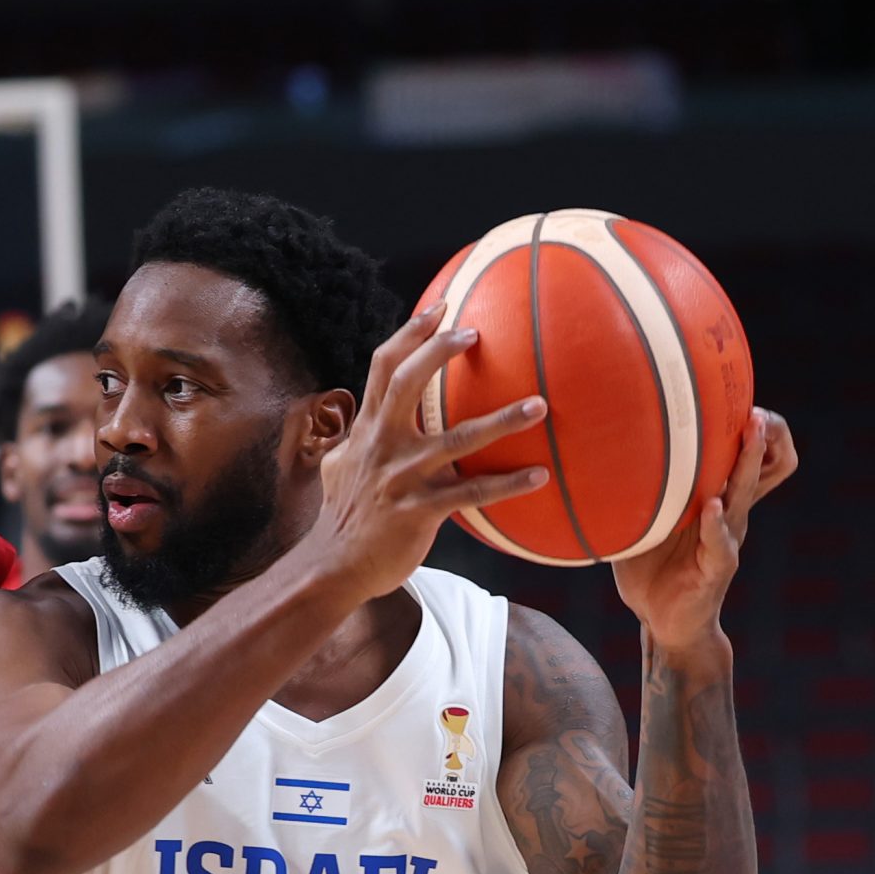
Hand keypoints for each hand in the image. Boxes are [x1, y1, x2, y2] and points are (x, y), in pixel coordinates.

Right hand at [295, 304, 551, 602]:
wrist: (334, 566)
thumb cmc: (344, 516)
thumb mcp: (339, 467)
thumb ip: (355, 439)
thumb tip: (361, 421)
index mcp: (367, 429)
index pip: (383, 367)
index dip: (410, 333)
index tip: (440, 307)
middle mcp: (382, 445)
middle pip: (408, 382)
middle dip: (440, 351)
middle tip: (476, 332)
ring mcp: (402, 478)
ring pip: (456, 440)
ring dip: (501, 421)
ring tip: (539, 406)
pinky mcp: (420, 511)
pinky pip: (472, 494)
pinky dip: (507, 484)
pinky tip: (539, 475)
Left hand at [611, 407, 797, 651]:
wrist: (664, 623)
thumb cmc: (650, 570)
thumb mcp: (639, 525)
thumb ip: (629, 494)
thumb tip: (589, 456)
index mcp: (711, 501)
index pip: (735, 460)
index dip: (745, 431)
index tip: (741, 396)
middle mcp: (726, 515)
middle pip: (750, 468)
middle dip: (756, 438)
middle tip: (756, 406)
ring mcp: (726, 540)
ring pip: (742, 496)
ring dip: (747, 466)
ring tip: (751, 436)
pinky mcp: (718, 568)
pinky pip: (721, 543)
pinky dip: (717, 526)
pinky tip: (713, 508)